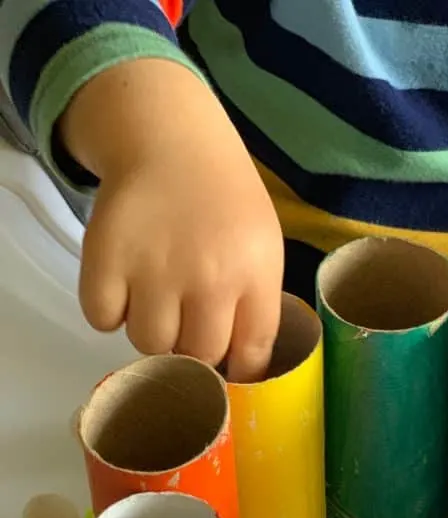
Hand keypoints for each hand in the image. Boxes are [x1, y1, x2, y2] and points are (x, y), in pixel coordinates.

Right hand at [61, 60, 283, 381]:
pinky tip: (125, 281)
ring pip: (149, 344)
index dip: (239, 369)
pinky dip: (109, 308)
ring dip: (150, 328)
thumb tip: (242, 368)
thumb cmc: (223, 200)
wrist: (170, 137)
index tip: (229, 364)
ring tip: (155, 293)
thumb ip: (257, 307)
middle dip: (193, 346)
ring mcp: (155, 269)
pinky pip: (103, 318)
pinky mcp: (105, 258)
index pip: (252, 355)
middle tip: (188, 316)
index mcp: (255, 274)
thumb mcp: (263, 247)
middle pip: (199, 356)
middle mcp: (209, 277)